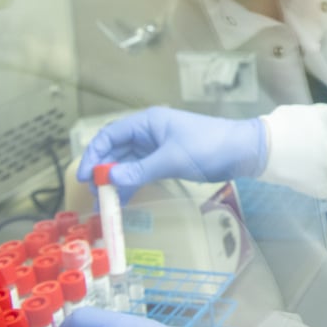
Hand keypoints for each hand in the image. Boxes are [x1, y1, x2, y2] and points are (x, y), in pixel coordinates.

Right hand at [77, 106, 267, 202]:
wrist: (242, 149)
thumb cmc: (208, 146)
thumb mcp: (172, 159)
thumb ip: (140, 170)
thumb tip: (109, 178)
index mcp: (148, 122)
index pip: (110, 135)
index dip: (93, 155)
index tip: (85, 178)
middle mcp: (149, 132)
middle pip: (116, 151)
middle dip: (103, 173)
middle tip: (95, 197)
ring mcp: (157, 146)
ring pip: (127, 163)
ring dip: (115, 181)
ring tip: (106, 204)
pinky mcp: (166, 160)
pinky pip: (141, 171)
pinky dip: (131, 184)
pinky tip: (124, 200)